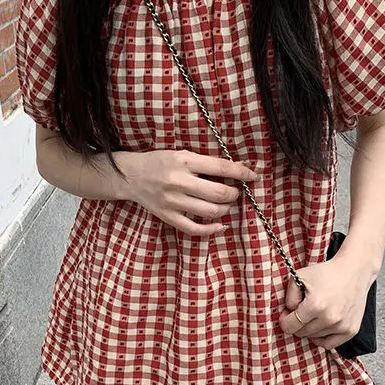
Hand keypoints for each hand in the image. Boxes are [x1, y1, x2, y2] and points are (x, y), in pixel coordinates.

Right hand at [127, 149, 257, 235]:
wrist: (131, 175)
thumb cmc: (161, 162)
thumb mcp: (183, 154)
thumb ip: (208, 162)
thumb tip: (239, 166)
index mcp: (184, 160)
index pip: (221, 168)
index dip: (241, 172)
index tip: (253, 176)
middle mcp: (179, 181)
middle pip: (219, 193)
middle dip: (234, 193)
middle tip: (235, 192)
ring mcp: (172, 201)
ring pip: (210, 211)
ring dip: (225, 209)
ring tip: (226, 204)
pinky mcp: (167, 216)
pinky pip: (194, 229)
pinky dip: (211, 229)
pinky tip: (220, 225)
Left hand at [278, 249, 375, 350]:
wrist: (354, 271)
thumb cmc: (326, 273)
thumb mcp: (299, 277)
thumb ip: (288, 298)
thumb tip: (288, 315)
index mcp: (315, 305)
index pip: (289, 326)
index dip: (285, 319)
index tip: (287, 313)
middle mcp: (329, 318)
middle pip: (301, 332)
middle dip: (298, 322)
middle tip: (303, 309)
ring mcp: (342, 326)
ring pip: (314, 338)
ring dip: (311, 328)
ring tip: (316, 312)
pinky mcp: (351, 330)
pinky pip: (329, 344)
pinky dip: (322, 338)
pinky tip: (321, 325)